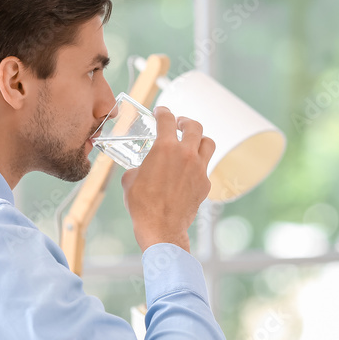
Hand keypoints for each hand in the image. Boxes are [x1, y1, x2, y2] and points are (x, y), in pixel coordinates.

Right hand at [121, 106, 214, 251]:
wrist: (161, 228)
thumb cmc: (142, 205)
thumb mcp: (130, 180)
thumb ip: (139, 167)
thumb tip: (141, 169)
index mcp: (165, 148)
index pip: (167, 119)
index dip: (163, 112)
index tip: (161, 112)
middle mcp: (186, 154)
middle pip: (194, 126)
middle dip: (186, 122)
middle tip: (180, 124)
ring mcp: (199, 169)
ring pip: (208, 143)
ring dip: (200, 139)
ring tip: (192, 142)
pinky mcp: (205, 184)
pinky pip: (205, 167)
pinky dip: (198, 165)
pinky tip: (189, 172)